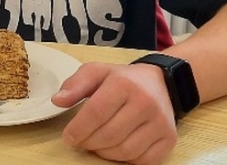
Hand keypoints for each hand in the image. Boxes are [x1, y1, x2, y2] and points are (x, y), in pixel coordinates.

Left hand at [51, 62, 177, 164]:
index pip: (96, 112)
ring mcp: (160, 122)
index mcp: (123, 83)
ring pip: (125, 151)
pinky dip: (125, 160)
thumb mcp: (96, 72)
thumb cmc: (122, 79)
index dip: (78, 129)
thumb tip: (57, 100)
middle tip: (80, 140)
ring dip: (104, 153)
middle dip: (88, 142)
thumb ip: (75, 84)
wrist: (161, 82)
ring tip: (96, 143)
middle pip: (109, 135)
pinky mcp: (169, 138)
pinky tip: (116, 148)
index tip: (68, 137)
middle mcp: (145, 102)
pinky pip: (143, 161)